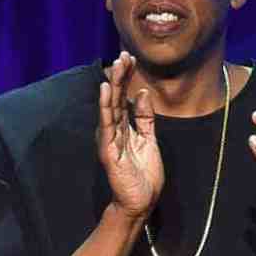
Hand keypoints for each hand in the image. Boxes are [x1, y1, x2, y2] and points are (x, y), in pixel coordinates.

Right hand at [96, 51, 163, 219]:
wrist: (140, 201)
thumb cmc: (143, 175)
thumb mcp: (149, 140)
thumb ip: (145, 118)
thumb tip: (144, 93)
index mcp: (123, 127)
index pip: (124, 98)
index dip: (127, 78)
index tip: (131, 58)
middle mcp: (113, 131)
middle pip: (116, 98)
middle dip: (120, 76)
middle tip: (123, 54)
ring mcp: (109, 140)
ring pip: (111, 107)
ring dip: (114, 86)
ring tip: (116, 65)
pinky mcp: (109, 151)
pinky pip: (107, 126)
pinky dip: (107, 107)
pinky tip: (107, 91)